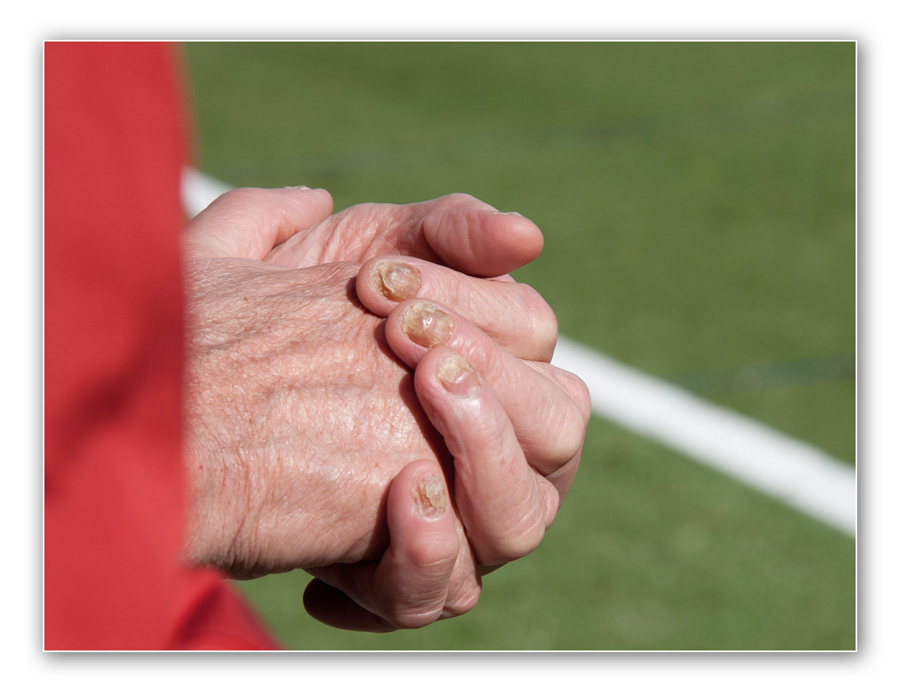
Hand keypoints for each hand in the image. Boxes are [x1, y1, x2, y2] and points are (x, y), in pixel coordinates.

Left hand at [182, 187, 588, 629]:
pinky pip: (450, 589)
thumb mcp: (365, 244)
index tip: (385, 287)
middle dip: (487, 387)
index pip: (536, 338)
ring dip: (479, 465)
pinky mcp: (403, 571)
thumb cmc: (293, 306)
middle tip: (410, 348)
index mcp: (497, 362)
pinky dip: (430, 553)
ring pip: (522, 518)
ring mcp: (457, 513)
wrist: (205, 388)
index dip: (476, 311)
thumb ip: (448, 228)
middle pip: (556, 429)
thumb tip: (527, 237)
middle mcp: (494, 442)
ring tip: (414, 426)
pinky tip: (389, 506)